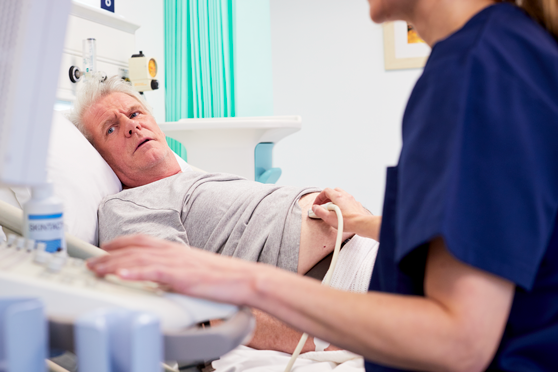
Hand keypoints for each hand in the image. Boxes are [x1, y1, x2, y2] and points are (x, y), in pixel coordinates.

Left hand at [87, 234, 272, 305]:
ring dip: (113, 263)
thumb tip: (162, 276)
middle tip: (89, 263)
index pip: (143, 240)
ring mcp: (178, 262)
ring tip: (95, 270)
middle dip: (109, 254)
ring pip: (139, 258)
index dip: (120, 243)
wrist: (246, 279)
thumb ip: (176, 269)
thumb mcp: (195, 268)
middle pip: (135, 247)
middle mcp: (174, 252)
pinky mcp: (183, 275)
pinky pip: (154, 271)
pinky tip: (120, 274)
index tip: (104, 249)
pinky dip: (135, 271)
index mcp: (177, 249)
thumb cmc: (225, 277)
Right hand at [312, 188, 379, 238]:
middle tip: (323, 204)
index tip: (317, 204)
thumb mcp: (328, 218)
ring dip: (335, 200)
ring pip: (341, 195)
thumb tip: (315, 208)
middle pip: (334, 191)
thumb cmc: (347, 221)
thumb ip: (320, 211)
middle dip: (327, 197)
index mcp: (338, 197)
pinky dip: (342, 204)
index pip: (326, 191)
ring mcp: (352, 200)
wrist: (361, 224)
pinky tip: (341, 212)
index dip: (319, 197)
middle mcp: (345, 196)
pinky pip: (347, 201)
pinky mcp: (356, 205)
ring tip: (332, 209)